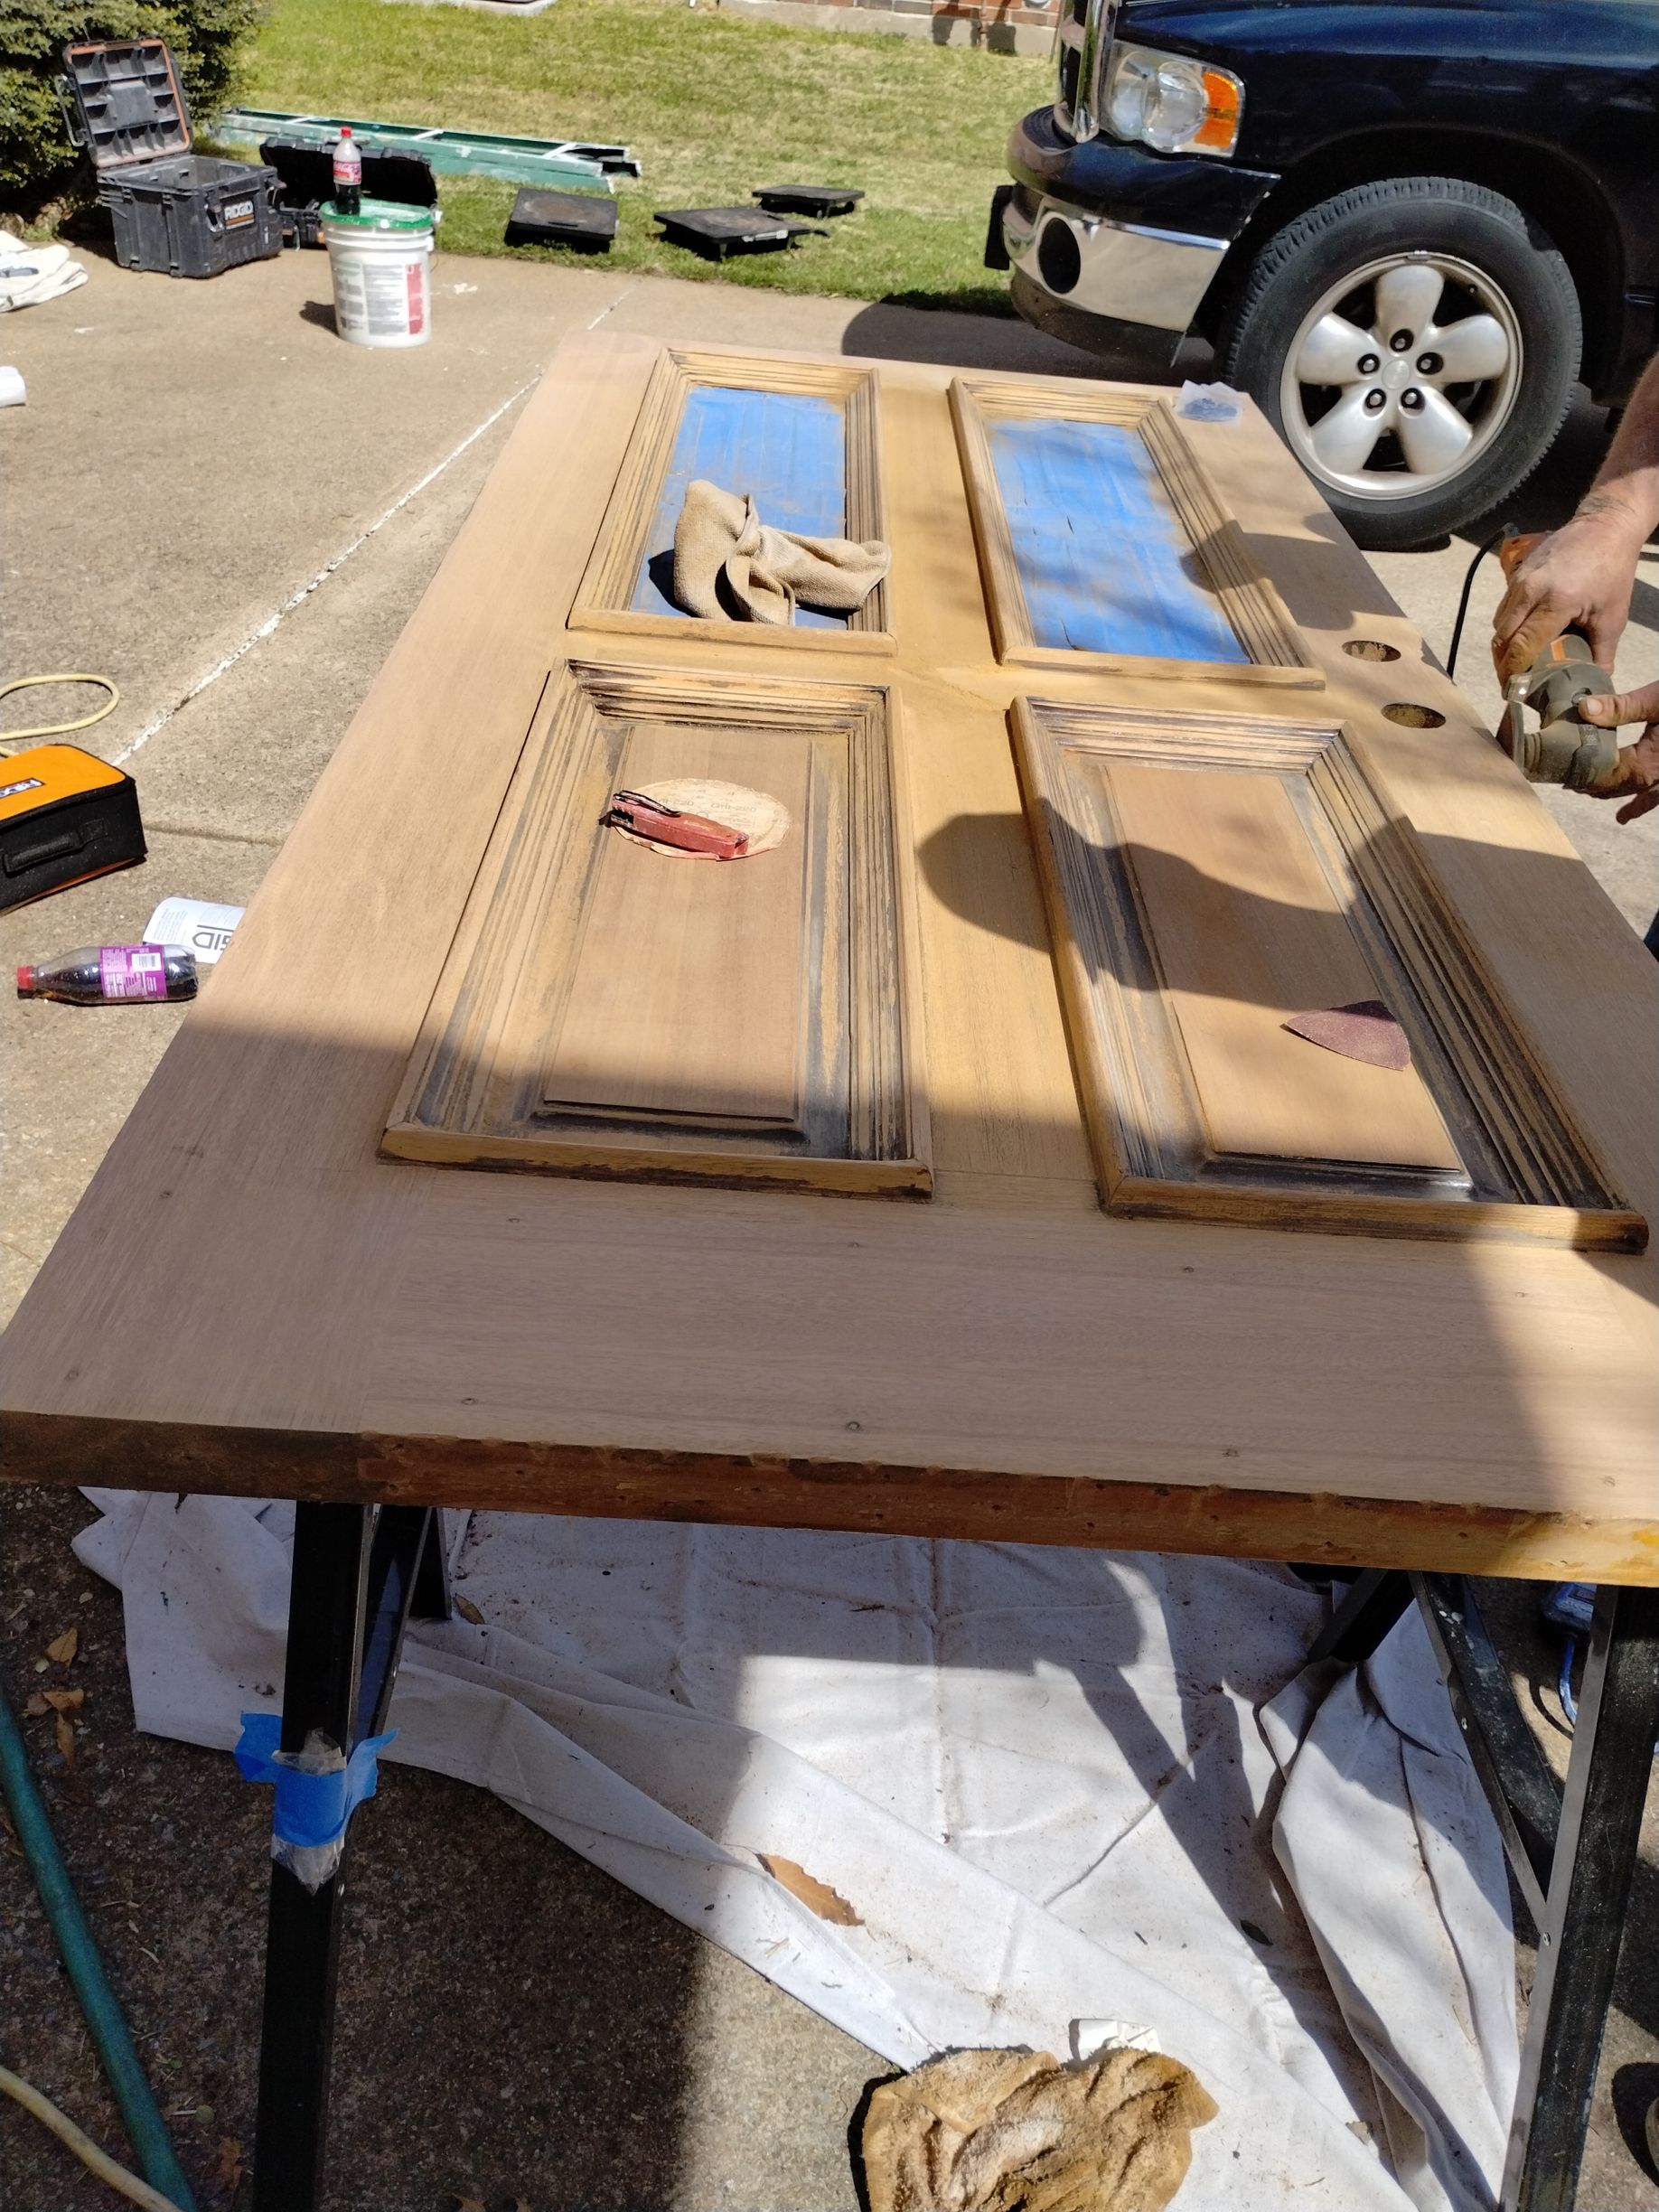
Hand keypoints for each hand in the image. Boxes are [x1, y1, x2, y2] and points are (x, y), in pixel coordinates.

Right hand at [1491, 506, 1644, 682]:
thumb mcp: (1613, 616)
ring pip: (1498, 625)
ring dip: (1503, 647)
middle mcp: (1530, 591)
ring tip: (1516, 662)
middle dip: (1503, 665)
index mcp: (1556, 602)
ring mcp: (1519, 581)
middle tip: (1513, 682)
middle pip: (1502, 639)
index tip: (1514, 692)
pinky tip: (1521, 636)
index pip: (1521, 647)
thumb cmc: (1613, 569)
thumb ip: (1602, 653)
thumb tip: (1595, 682)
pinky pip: (1503, 609)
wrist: (1605, 525)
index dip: (1513, 673)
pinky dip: (1507, 628)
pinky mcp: (1516, 574)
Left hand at [1578, 680, 1658, 822]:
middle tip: (1564, 779)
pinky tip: (1625, 817)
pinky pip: (1655, 796)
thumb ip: (1621, 707)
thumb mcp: (1658, 699)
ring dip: (1612, 794)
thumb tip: (1583, 709)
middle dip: (1590, 784)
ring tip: (1586, 794)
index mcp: (1649, 764)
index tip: (1557, 771)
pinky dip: (1640, 805)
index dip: (1578, 773)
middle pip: (1616, 788)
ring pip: (1635, 795)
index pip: (1603, 775)